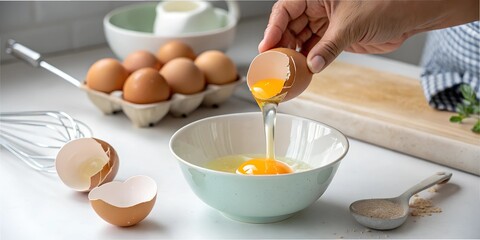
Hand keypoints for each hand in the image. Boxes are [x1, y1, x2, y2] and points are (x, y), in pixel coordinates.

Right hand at [259, 0, 478, 72]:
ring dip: (294, 56)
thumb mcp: (352, 25)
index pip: (286, 9)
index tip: (267, 47)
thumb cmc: (387, 3)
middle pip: (290, 26)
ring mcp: (326, 23)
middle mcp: (319, 7)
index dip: (273, 28)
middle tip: (274, 64)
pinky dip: (308, 61)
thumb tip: (312, 65)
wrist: (411, 15)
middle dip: (282, 45)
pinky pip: (315, 50)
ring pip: (300, 39)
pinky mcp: (335, 38)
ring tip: (286, 71)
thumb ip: (329, 47)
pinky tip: (302, 71)